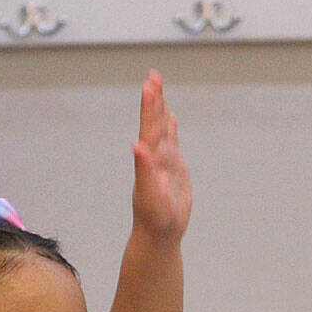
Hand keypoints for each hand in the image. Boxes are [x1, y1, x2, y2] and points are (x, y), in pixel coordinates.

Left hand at [131, 70, 191, 240]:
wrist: (158, 235)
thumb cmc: (154, 219)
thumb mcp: (150, 195)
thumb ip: (144, 170)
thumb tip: (138, 146)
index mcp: (149, 160)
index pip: (149, 127)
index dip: (150, 106)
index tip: (149, 84)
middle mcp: (155, 158)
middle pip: (155, 123)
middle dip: (154, 100)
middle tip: (152, 75)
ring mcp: (164, 162)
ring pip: (163, 130)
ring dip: (160, 109)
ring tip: (156, 88)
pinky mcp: (174, 170)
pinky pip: (172, 143)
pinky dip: (171, 129)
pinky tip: (171, 119)